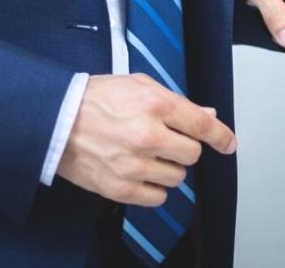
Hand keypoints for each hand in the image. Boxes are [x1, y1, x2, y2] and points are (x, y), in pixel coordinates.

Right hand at [57, 74, 235, 205]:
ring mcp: (134, 165)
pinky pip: (157, 198)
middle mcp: (148, 136)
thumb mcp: (139, 86)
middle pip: (192, 155)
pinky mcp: (121, 188)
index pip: (203, 125)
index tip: (228, 144)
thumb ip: (176, 101)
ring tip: (145, 154)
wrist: (56, 121)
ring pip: (177, 178)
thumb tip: (207, 114)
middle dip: (184, 148)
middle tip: (166, 140)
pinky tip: (140, 172)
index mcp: (155, 105)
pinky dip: (153, 188)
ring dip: (168, 168)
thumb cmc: (95, 99)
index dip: (221, 137)